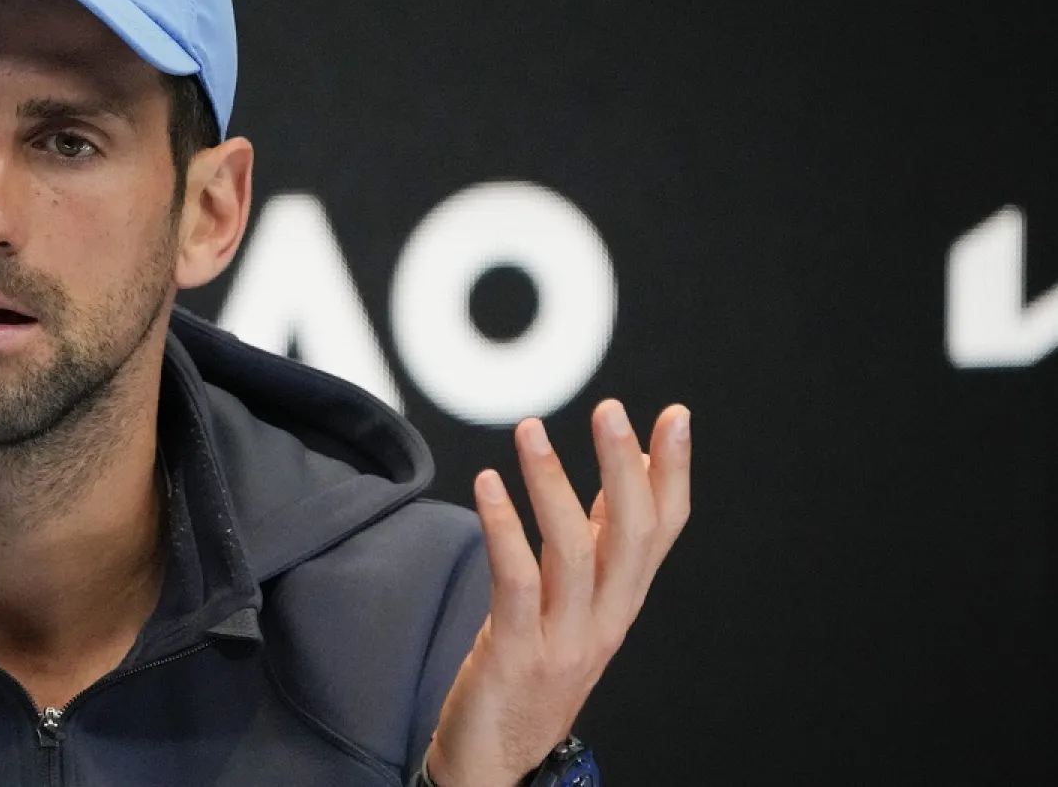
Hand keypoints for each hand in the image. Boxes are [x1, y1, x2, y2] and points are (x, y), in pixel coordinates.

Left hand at [426, 400, 691, 786]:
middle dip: (624, 468)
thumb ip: (601, 542)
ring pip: (574, 551)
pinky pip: (516, 580)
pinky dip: (503, 527)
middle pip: (631, 536)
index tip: (674, 417)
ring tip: (531, 431)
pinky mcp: (515, 654)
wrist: (495, 758)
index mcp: (622, 602)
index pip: (663, 530)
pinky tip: (488, 485)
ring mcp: (564, 639)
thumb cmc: (532, 670)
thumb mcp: (578, 603)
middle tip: (611, 411)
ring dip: (552, 483)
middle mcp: (605, 620)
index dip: (672, 473)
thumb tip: (627, 469)